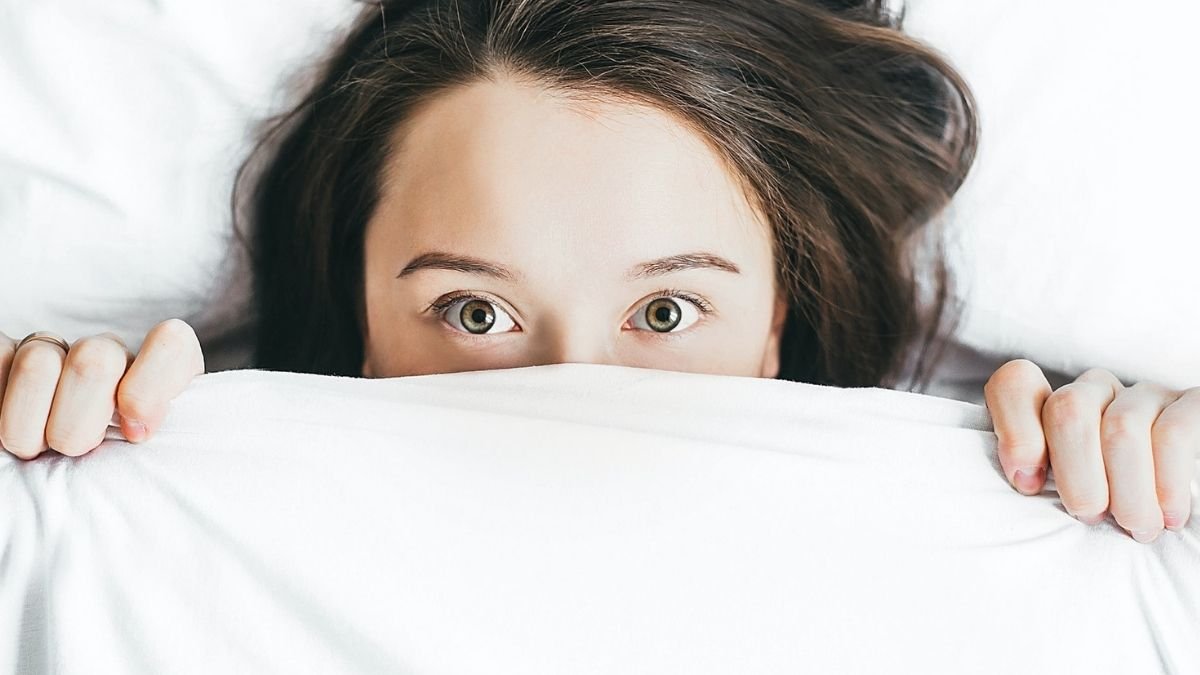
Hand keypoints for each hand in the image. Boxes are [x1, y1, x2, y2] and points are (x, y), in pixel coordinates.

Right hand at [0, 319, 203, 459]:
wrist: (43, 468)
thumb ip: (157, 445)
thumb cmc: (110, 472)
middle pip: (96, 361)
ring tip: (36, 449)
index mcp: (157, 374)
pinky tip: (10, 426)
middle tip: (73, 450)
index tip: (135, 433)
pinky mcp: (6, 354)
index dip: (151, 387)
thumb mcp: (149, 462)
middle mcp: (108, 355)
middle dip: (78, 423)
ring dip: (30, 426)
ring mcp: (54, 351)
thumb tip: (138, 431)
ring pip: (39, 364)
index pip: (171, 345)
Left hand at [984, 360, 1198, 542]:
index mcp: (1053, 405)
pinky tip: (1170, 515)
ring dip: (1127, 490)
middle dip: (1076, 474)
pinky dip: (1168, 483)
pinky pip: (1173, 434)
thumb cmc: (1110, 507)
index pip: (1015, 383)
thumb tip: (1024, 481)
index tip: (1029, 485)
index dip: (1015, 431)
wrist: (1171, 509)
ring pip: (1121, 428)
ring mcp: (1144, 394)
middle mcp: (1096, 391)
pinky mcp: (1192, 404)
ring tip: (1137, 528)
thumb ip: (1035, 477)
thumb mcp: (1062, 493)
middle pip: (1068, 409)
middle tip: (1091, 517)